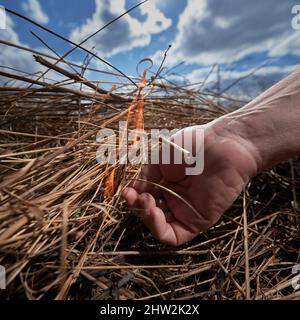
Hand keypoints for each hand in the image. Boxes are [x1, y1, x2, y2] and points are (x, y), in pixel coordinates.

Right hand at [122, 120, 259, 245]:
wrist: (222, 145)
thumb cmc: (192, 145)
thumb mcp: (160, 158)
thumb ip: (146, 177)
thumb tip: (131, 191)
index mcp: (165, 184)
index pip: (144, 198)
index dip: (133, 197)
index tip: (127, 191)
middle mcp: (174, 199)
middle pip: (149, 213)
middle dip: (138, 207)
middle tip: (135, 196)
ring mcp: (185, 211)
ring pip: (159, 226)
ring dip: (146, 217)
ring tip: (145, 201)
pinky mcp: (198, 221)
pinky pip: (175, 236)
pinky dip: (160, 229)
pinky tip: (154, 212)